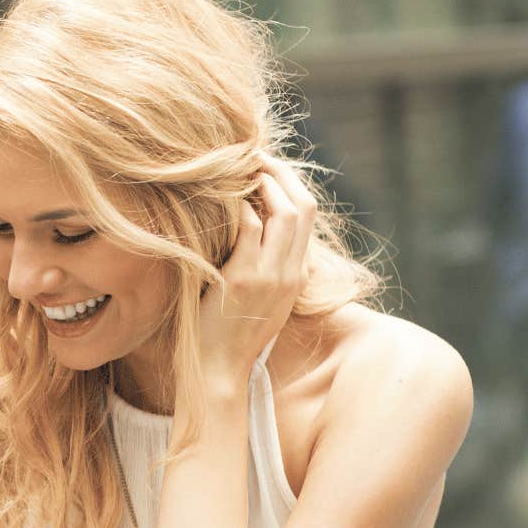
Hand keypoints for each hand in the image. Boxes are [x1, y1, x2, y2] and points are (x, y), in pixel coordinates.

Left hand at [198, 158, 317, 387]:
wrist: (219, 371)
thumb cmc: (230, 336)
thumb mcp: (261, 301)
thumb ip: (266, 268)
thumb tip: (252, 235)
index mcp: (297, 275)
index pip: (308, 216)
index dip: (290, 185)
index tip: (266, 170)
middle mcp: (291, 272)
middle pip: (303, 206)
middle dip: (281, 174)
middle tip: (254, 156)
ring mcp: (270, 275)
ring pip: (285, 212)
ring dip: (263, 184)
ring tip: (240, 170)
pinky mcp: (244, 279)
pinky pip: (251, 229)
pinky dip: (241, 208)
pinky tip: (225, 202)